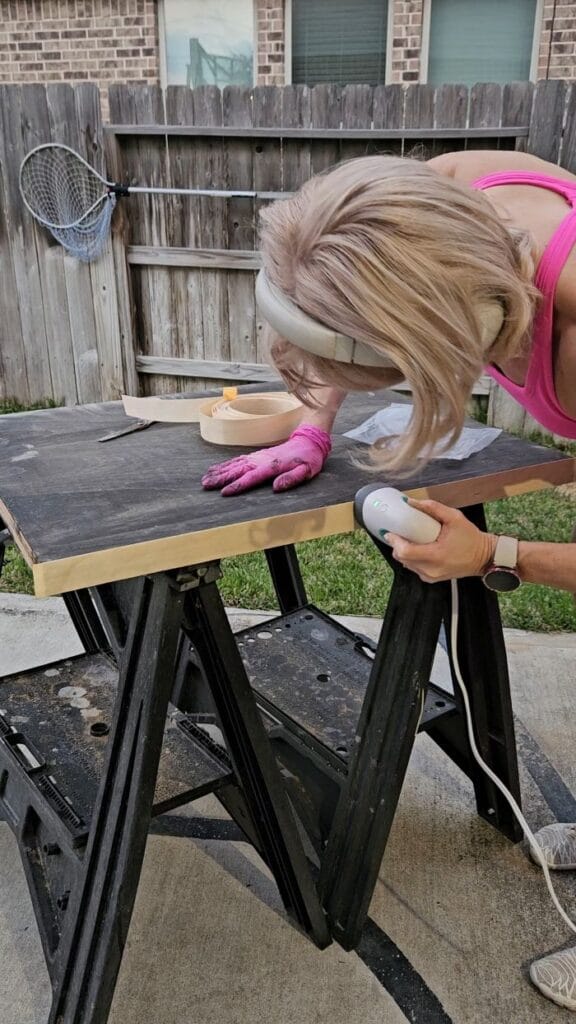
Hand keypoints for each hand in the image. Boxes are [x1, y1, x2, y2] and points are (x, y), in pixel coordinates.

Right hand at [201, 424, 331, 495]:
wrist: (308, 440)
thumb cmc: (308, 459)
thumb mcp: (306, 471)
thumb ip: (292, 479)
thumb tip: (276, 487)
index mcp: (272, 466)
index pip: (251, 477)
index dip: (237, 485)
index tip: (224, 492)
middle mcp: (261, 460)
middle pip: (237, 470)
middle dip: (220, 478)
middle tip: (206, 485)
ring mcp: (257, 456)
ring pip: (235, 464)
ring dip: (219, 471)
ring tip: (205, 479)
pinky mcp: (256, 455)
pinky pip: (238, 460)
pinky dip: (226, 464)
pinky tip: (217, 470)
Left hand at [384, 498, 496, 581]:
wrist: (483, 557)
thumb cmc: (471, 538)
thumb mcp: (454, 517)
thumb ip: (432, 508)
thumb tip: (411, 502)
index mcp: (436, 555)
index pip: (405, 552)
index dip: (394, 541)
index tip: (389, 531)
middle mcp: (431, 569)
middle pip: (402, 558)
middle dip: (398, 544)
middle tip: (400, 532)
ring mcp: (430, 576)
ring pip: (406, 564)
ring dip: (404, 551)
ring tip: (411, 539)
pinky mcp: (431, 578)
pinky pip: (413, 568)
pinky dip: (412, 558)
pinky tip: (419, 548)